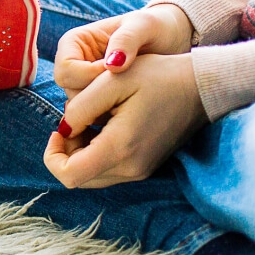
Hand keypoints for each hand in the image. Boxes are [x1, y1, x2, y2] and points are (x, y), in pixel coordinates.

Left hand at [43, 52, 206, 187]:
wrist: (202, 86)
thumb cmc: (158, 76)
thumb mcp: (112, 80)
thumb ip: (81, 106)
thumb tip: (64, 129)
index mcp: (120, 147)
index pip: (69, 175)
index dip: (52, 156)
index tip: (58, 130)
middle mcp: (131, 168)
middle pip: (79, 178)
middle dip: (65, 153)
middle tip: (72, 122)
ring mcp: (141, 170)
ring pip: (92, 176)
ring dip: (80, 153)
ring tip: (87, 121)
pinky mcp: (146, 166)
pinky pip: (109, 170)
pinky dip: (95, 154)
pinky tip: (102, 126)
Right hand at [53, 4, 193, 98]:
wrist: (169, 39)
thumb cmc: (154, 27)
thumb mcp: (143, 25)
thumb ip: (127, 40)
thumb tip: (111, 66)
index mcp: (74, 42)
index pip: (66, 68)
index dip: (89, 75)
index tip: (119, 71)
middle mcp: (73, 63)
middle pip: (70, 89)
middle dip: (96, 93)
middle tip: (127, 85)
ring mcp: (84, 81)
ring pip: (81, 105)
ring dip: (105, 104)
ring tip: (133, 91)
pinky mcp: (97, 96)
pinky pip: (96, 113)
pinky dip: (112, 112)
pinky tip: (132, 101)